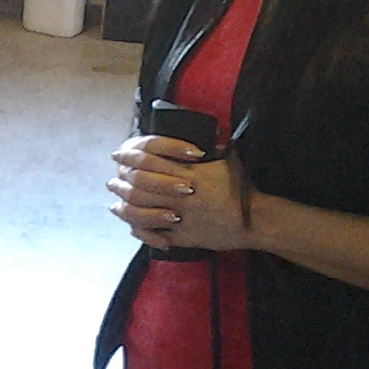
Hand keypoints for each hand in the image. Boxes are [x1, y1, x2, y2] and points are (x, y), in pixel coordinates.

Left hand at [107, 135, 251, 251]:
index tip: (119, 156)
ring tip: (115, 205)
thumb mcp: (226, 162)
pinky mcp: (186, 237)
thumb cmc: (243, 188)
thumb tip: (204, 131)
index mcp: (190, 174)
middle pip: (141, 188)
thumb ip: (209, 150)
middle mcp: (182, 195)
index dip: (131, 159)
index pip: (151, 163)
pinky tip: (132, 228)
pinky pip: (156, 235)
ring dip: (126, 209)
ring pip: (143, 213)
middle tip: (112, 182)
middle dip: (122, 184)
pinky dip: (141, 232)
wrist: (256, 219)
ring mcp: (183, 218)